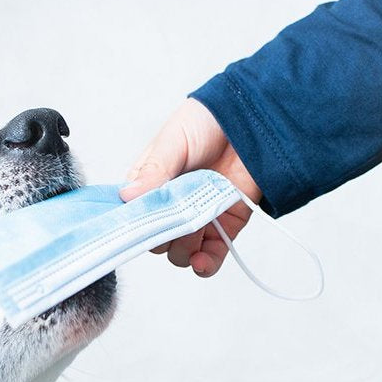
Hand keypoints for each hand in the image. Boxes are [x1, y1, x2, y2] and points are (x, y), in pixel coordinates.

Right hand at [120, 99, 259, 277]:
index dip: (133, 224)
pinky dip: (204, 265)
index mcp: (151, 185)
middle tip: (172, 219)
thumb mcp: (173, 142)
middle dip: (161, 236)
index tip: (136, 224)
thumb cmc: (208, 121)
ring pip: (179, 252)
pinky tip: (200, 261)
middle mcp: (171, 205)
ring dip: (183, 248)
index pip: (133, 215)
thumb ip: (153, 173)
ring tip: (192, 228)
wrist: (255, 117)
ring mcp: (198, 217)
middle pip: (155, 239)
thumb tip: (125, 197)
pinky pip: (210, 256)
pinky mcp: (225, 226)